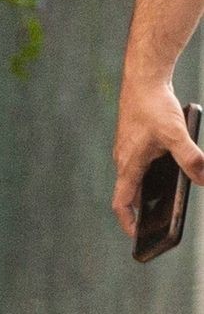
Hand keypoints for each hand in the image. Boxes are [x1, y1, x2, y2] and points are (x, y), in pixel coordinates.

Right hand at [112, 75, 203, 237]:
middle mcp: (124, 159)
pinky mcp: (136, 139)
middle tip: (159, 223)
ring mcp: (128, 149)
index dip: (129, 222)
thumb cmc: (154, 105)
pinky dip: (154, 171)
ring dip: (150, 190)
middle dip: (144, 209)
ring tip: (169, 196)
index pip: (122, 203)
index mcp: (129, 165)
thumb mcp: (177, 135)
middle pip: (131, 193)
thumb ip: (192, 159)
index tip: (138, 236)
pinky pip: (143, 163)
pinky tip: (172, 165)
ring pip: (137, 177)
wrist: (143, 78)